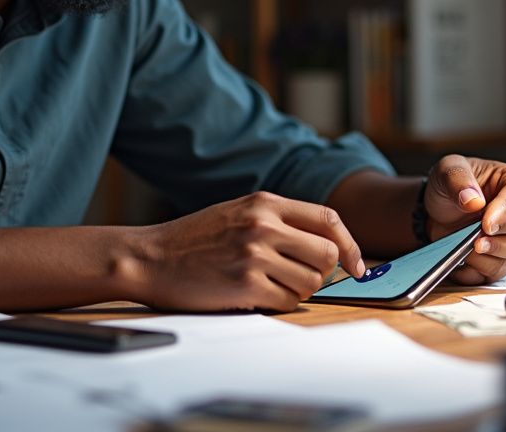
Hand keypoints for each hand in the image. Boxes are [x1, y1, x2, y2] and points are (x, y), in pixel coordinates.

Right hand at [134, 192, 364, 311]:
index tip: (356, 265)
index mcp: (264, 203)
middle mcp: (263, 225)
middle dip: (321, 272)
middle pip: (327, 254)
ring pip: (311, 283)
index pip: (328, 219)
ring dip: (297, 290)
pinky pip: (288, 302)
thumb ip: (278, 221)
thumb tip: (328, 247)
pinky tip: (254, 295)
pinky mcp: (246, 285)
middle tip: (298, 277)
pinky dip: (278, 303)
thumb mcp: (237, 213)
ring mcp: (255, 254)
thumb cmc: (193, 240)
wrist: (149, 258)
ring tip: (268, 284)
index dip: (350, 245)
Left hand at [423, 154, 505, 284]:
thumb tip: (473, 201)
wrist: (437, 211)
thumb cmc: (450, 185)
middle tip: (476, 240)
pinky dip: (479, 270)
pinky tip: (463, 261)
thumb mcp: (446, 170)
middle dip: (502, 236)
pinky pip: (500, 271)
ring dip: (491, 254)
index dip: (505, 211)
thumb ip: (457, 179)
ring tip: (467, 248)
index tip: (486, 224)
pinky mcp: (505, 258)